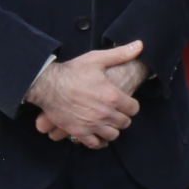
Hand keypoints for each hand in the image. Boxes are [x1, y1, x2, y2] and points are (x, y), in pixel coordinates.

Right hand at [24, 41, 143, 145]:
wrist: (47, 84)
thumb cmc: (73, 71)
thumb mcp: (97, 59)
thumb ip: (120, 54)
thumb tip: (140, 45)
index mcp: (112, 96)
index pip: (134, 109)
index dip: (132, 106)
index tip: (127, 103)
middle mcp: (104, 113)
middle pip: (124, 123)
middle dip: (123, 117)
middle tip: (118, 113)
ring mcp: (91, 124)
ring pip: (112, 135)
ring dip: (113, 130)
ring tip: (109, 123)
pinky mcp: (78, 131)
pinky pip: (94, 144)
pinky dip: (99, 142)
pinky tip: (99, 135)